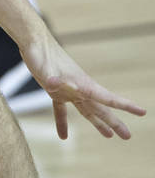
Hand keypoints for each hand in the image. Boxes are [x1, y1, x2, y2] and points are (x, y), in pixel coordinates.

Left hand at [21, 32, 145, 139]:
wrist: (33, 42)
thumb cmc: (42, 54)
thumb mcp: (47, 69)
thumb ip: (53, 79)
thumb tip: (55, 85)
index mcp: (83, 84)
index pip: (108, 98)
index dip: (126, 106)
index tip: (142, 112)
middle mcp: (79, 88)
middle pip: (100, 108)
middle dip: (114, 122)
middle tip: (128, 136)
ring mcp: (68, 89)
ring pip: (86, 110)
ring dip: (97, 123)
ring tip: (109, 136)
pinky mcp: (54, 89)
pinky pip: (61, 109)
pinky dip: (62, 122)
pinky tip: (63, 136)